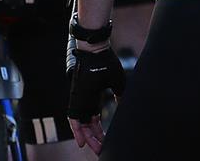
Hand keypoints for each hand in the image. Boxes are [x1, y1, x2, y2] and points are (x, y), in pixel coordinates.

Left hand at [66, 38, 123, 152]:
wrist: (96, 50)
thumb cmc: (107, 63)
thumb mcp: (118, 84)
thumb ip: (121, 97)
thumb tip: (125, 109)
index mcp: (94, 97)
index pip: (94, 120)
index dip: (99, 132)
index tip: (105, 142)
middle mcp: (85, 100)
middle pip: (88, 125)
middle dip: (95, 138)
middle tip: (101, 149)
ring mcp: (79, 99)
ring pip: (80, 124)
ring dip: (87, 137)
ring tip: (93, 149)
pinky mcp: (75, 98)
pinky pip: (74, 118)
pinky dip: (77, 130)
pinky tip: (82, 141)